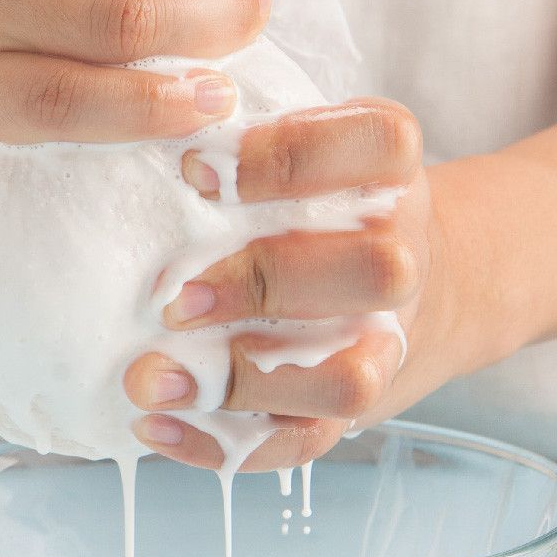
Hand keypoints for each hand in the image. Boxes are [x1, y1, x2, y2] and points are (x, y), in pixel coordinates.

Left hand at [123, 99, 468, 470]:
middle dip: (267, 283)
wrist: (417, 287)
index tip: (192, 170)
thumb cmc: (320, 203)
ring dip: (244, 380)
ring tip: (150, 376)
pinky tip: (154, 425)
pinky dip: (223, 442)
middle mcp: (403, 256)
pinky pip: (302, 441)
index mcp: (392, 173)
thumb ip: (244, 132)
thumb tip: (140, 114)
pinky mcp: (351, 409)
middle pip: (376, 270)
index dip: (288, 156)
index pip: (380, 144)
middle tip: (172, 297)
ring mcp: (384, 341)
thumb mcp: (308, 144)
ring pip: (347, 377)